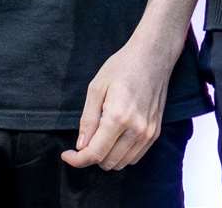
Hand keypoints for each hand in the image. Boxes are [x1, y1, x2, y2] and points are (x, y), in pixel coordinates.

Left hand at [59, 40, 171, 170]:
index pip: (95, 153)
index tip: (66, 155)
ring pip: (121, 163)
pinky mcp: (155, 133)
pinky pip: (135, 157)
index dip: (77, 160)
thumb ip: (88, 120)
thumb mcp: (96, 88)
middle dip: (91, 155)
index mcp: (118, 117)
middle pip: (108, 162)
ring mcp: (148, 133)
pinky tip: (115, 137)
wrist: (153, 57)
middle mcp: (136, 130)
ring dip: (106, 156)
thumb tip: (81, 146)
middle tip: (85, 139)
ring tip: (100, 135)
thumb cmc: (122, 67)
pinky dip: (121, 154)